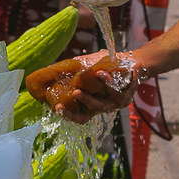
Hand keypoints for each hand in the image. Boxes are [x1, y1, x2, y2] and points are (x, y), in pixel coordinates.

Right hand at [27, 50, 144, 123]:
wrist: (131, 62)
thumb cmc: (107, 66)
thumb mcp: (87, 69)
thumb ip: (71, 72)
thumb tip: (47, 71)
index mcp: (92, 104)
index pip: (78, 116)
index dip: (67, 114)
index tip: (56, 107)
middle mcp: (103, 107)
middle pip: (87, 115)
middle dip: (75, 110)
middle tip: (67, 98)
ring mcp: (115, 103)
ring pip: (101, 105)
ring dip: (90, 98)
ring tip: (78, 89)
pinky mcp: (127, 94)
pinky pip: (115, 90)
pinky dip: (107, 81)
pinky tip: (100, 73)